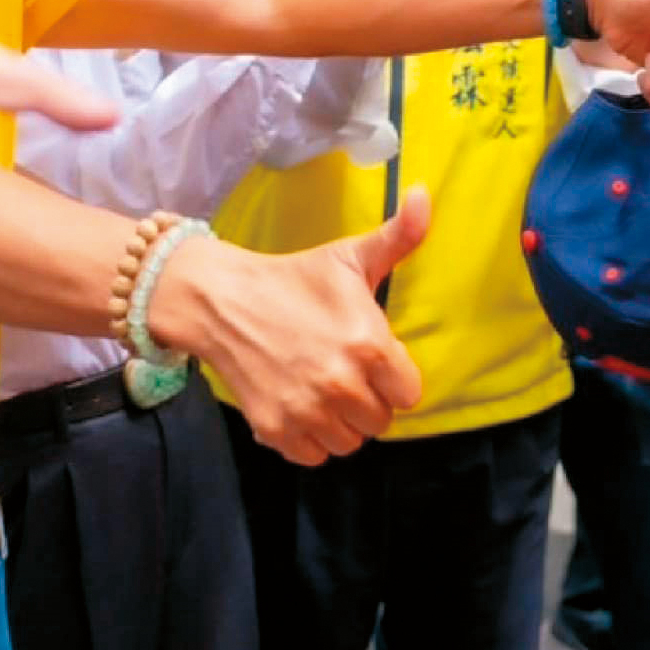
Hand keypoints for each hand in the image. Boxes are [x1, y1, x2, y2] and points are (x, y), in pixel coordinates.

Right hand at [151, 188, 429, 463]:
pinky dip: (309, 439)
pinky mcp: (276, 430)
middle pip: (380, 421)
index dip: (393, 378)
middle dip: (367, 399)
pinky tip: (300, 405)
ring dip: (340, 422)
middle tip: (344, 371)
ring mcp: (307, 410)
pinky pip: (313, 455)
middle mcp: (342, 384)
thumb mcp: (350, 256)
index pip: (408, 394)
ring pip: (348, 442)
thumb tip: (425, 194)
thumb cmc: (294, 278)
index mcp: (370, 345)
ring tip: (322, 388)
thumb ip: (400, 236)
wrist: (223, 299)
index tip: (372, 360)